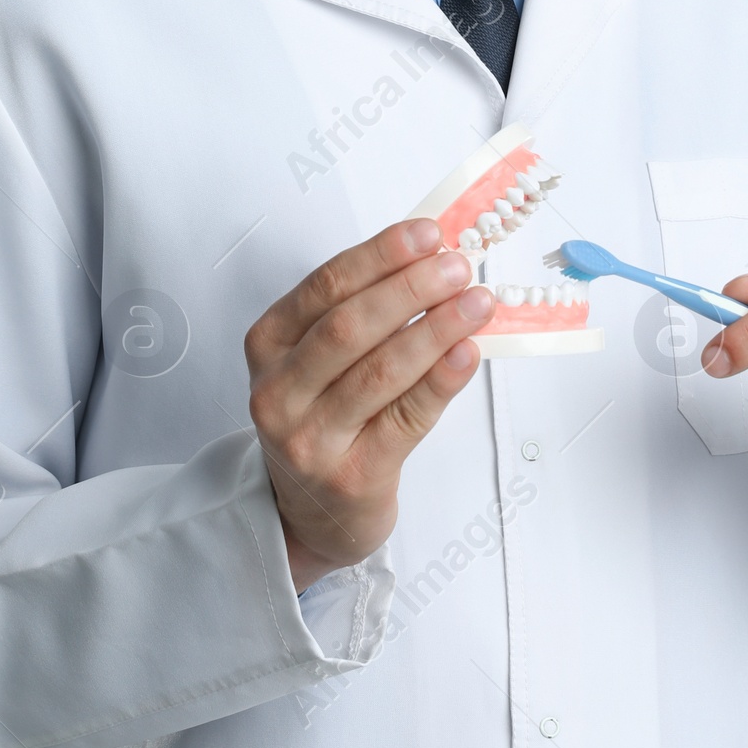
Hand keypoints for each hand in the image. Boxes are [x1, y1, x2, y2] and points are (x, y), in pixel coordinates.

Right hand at [245, 219, 495, 591]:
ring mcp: (311, 439)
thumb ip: (364, 311)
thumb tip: (433, 258)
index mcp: (269, 345)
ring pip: (380, 372)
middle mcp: (279, 391)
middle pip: (349, 326)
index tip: (428, 233)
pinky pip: (406, 419)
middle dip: (411, 289)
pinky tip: (467, 353)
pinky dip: (441, 380)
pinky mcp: (352, 477)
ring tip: (477, 303)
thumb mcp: (320, 360)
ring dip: (436, 330)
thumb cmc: (325, 418)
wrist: (314, 513)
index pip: (325, 286)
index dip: (380, 255)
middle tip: (458, 267)